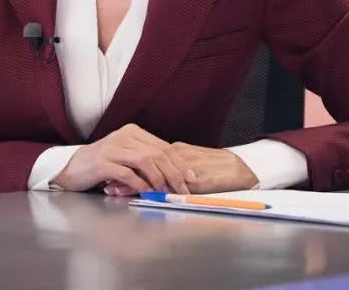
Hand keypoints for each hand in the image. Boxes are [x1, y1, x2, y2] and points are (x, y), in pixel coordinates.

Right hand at [52, 123, 197, 193]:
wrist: (71, 167)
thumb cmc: (102, 164)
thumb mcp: (126, 157)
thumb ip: (146, 160)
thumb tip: (174, 174)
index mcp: (133, 132)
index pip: (163, 146)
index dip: (180, 163)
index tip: (191, 178)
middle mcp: (124, 136)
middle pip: (157, 153)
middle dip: (174, 174)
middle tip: (183, 190)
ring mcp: (112, 148)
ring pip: (146, 161)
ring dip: (160, 180)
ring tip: (166, 193)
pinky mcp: (102, 163)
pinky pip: (128, 173)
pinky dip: (141, 185)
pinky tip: (147, 193)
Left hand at [103, 142, 258, 195]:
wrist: (241, 168)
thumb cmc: (217, 168)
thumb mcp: (190, 166)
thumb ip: (172, 169)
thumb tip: (151, 179)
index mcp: (174, 149)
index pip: (144, 158)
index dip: (127, 168)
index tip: (110, 177)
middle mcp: (175, 154)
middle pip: (143, 164)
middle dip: (124, 176)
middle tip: (107, 185)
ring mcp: (183, 165)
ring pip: (151, 174)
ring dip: (132, 184)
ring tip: (115, 192)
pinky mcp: (193, 178)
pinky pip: (168, 186)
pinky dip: (150, 191)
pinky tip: (138, 198)